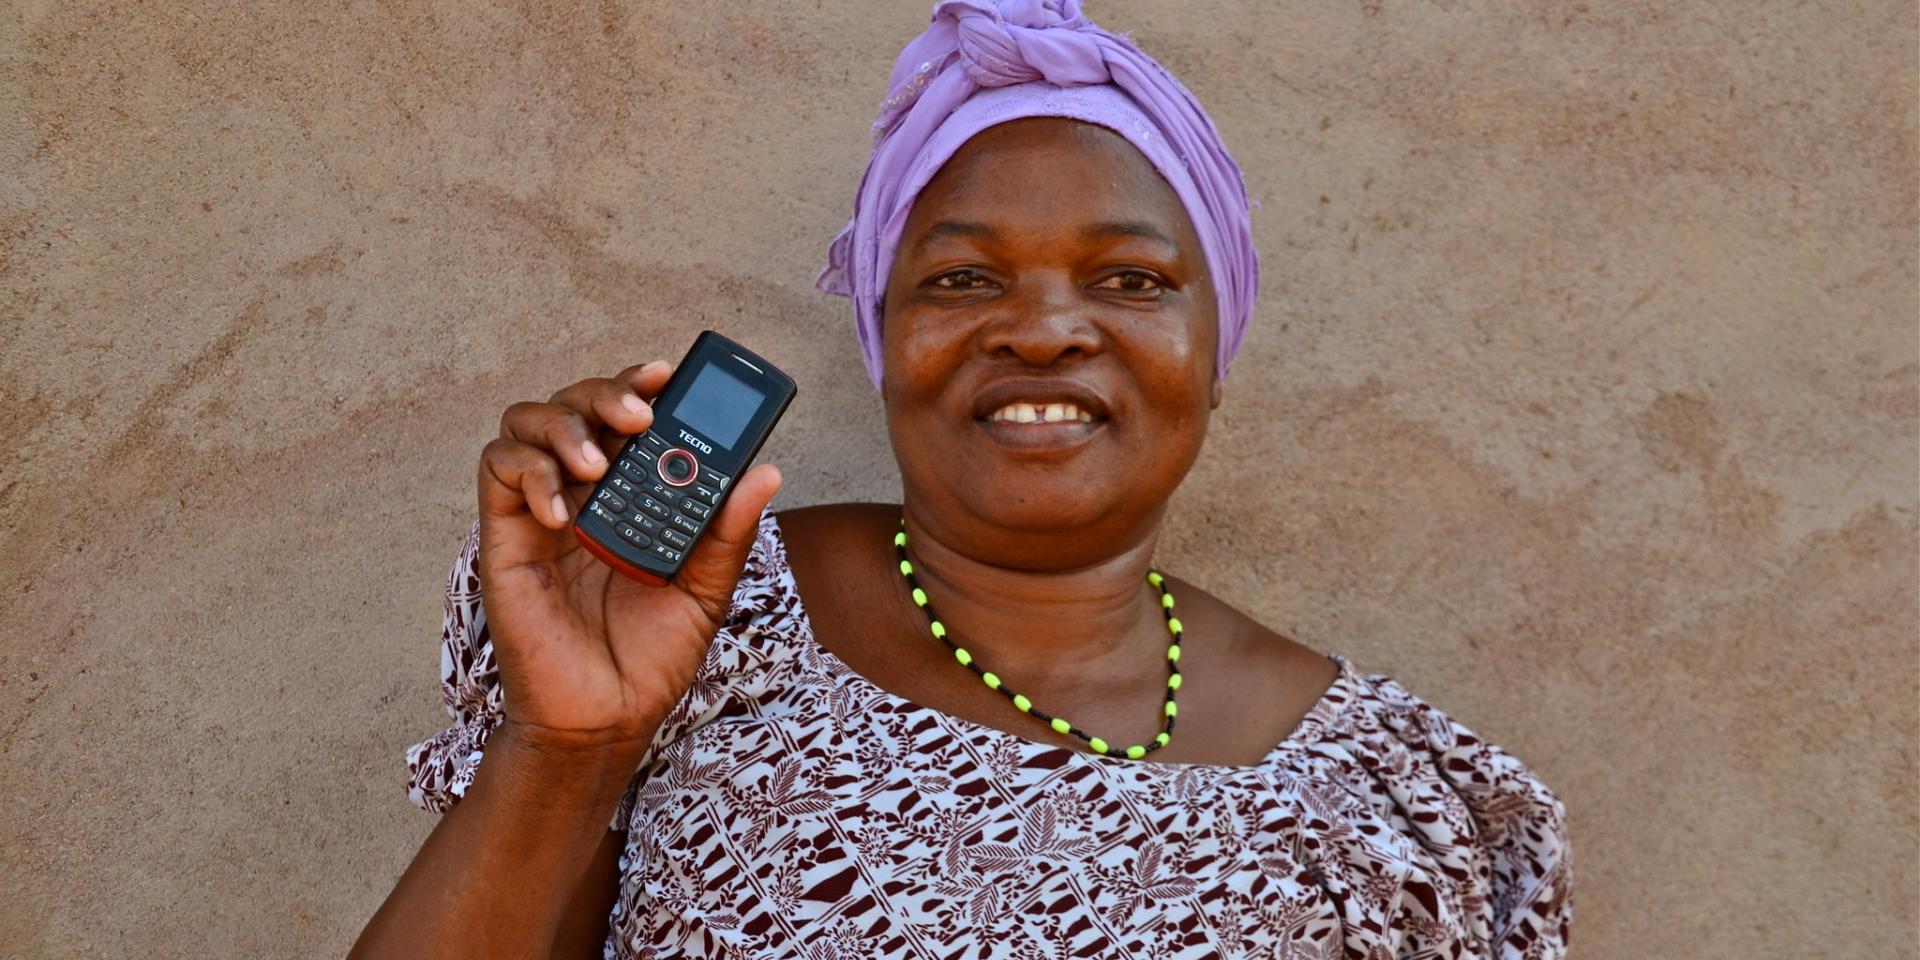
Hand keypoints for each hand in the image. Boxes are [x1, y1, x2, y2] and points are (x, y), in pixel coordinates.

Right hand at [475, 361, 781, 749]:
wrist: (605, 722)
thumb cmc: (648, 660)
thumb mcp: (705, 591)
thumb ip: (728, 531)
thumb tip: (763, 471)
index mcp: (632, 499)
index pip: (628, 419)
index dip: (642, 385)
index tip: (671, 374)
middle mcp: (583, 495)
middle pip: (577, 405)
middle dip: (606, 393)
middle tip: (640, 414)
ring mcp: (541, 514)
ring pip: (527, 423)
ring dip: (564, 424)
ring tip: (599, 461)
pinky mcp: (506, 539)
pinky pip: (498, 472)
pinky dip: (530, 472)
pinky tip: (565, 511)